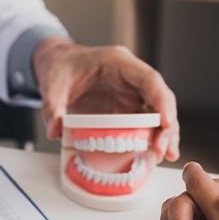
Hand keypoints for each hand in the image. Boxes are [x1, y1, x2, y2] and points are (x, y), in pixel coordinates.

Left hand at [33, 38, 179, 162]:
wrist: (56, 66)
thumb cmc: (59, 69)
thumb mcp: (51, 86)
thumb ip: (52, 107)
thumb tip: (54, 132)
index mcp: (118, 62)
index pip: (149, 79)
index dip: (161, 101)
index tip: (167, 123)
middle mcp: (130, 77)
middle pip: (159, 99)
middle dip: (166, 125)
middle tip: (163, 150)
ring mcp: (130, 93)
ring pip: (155, 113)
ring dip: (162, 135)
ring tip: (164, 157)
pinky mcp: (124, 107)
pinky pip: (142, 123)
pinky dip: (148, 138)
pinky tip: (151, 155)